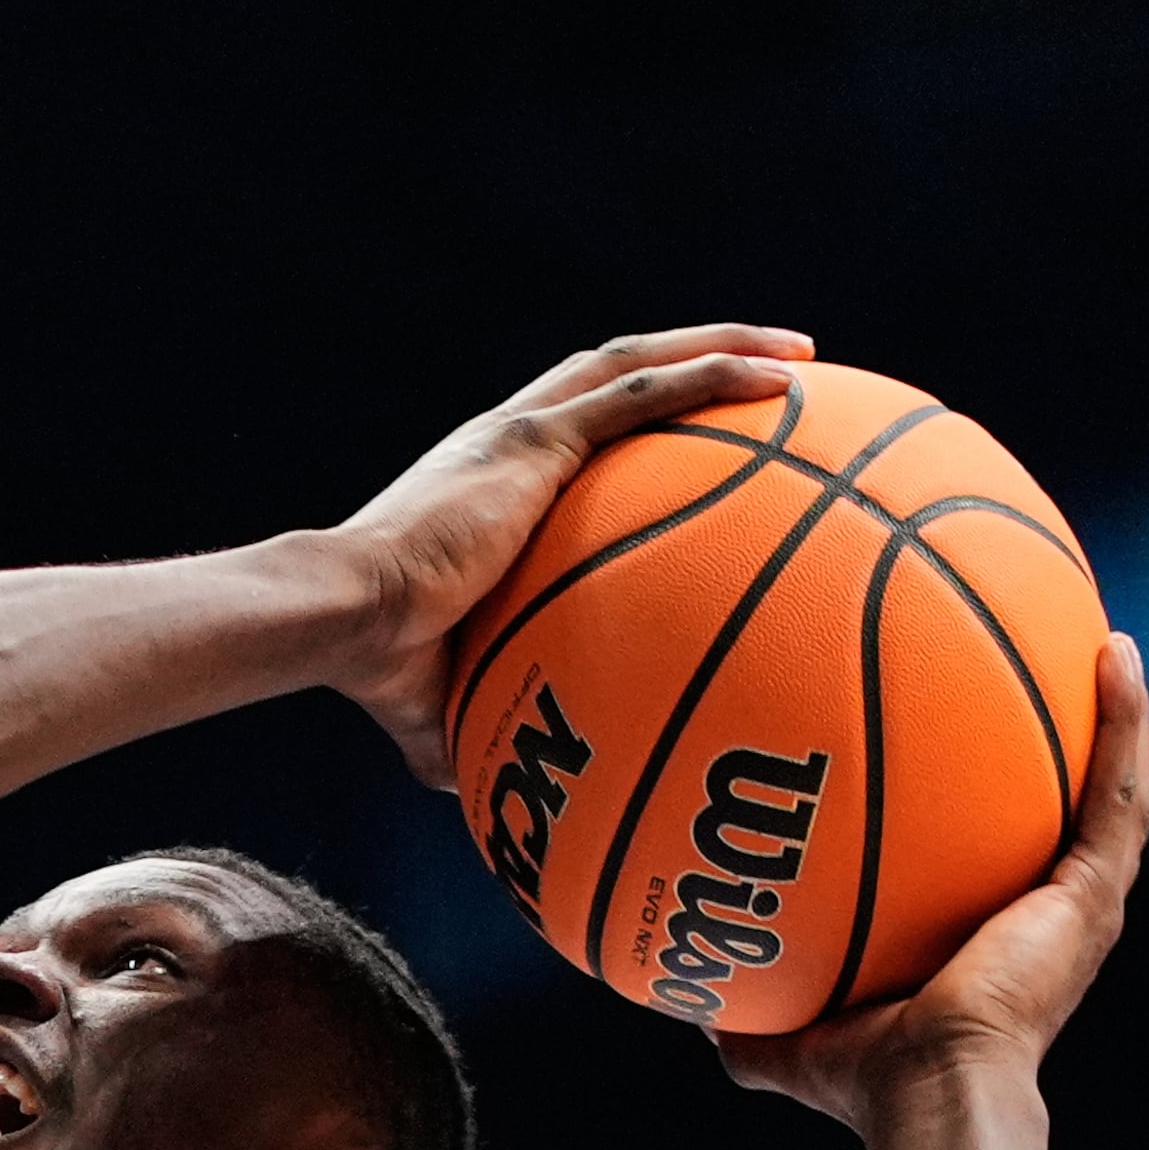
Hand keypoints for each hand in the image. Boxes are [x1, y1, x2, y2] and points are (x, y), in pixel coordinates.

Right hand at [328, 325, 810, 783]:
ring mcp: (524, 430)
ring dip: (724, 345)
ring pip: (640, 361)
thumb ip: (481, 729)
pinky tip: (784, 375)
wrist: (346, 617)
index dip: (639, 422)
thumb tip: (497, 804)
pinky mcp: (536, 437)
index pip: (577, 432)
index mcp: (491, 483)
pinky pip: (645, 391)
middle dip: (699, 358)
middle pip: (618, 372)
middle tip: (780, 373)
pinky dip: (716, 373)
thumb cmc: (381, 666)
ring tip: (802, 353)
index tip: (701, 436)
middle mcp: (508, 438)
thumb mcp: (445, 702)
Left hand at [719, 633, 1148, 1126]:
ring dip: (1112, 713)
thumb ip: (742, 1010)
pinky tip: (1115, 654)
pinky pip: (1118, 791)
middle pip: (1057, 807)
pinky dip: (1124, 721)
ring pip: (1109, 786)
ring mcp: (1078, 902)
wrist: (928, 1094)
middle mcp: (1041, 913)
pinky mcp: (1096, 893)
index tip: (964, 736)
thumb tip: (683, 999)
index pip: (991, 852)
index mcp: (985, 938)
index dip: (986, 799)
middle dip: (1055, 739)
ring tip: (1102, 635)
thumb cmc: (863, 1080)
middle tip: (1040, 662)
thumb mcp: (783, 1036)